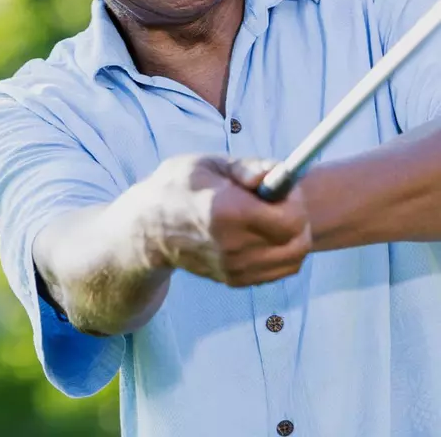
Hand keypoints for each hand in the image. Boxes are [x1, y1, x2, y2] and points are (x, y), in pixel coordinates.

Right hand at [125, 154, 311, 286]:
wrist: (146, 229)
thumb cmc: (176, 187)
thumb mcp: (206, 164)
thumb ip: (247, 167)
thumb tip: (279, 172)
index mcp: (227, 211)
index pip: (290, 219)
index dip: (295, 201)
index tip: (282, 187)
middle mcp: (233, 245)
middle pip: (297, 243)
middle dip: (299, 219)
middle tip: (281, 202)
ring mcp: (234, 267)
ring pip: (292, 261)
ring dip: (293, 238)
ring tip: (271, 217)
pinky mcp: (234, 279)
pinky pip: (277, 271)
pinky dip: (281, 252)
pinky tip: (261, 233)